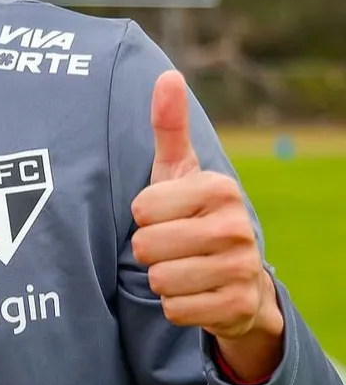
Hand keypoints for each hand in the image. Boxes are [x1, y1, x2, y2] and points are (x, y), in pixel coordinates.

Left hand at [130, 70, 283, 382]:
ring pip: (159, 279)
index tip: (164, 215)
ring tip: (182, 268)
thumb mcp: (179, 172)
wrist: (237, 279)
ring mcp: (241, 268)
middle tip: (172, 246)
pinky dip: (176, 305)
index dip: (143, 216)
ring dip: (161, 278)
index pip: (142, 208)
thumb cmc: (193, 215)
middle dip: (149, 250)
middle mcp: (236, 226)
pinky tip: (195, 294)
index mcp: (219, 188)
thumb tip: (167, 75)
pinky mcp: (237, 307)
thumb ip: (169, 127)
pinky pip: (175, 309)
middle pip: (147, 246)